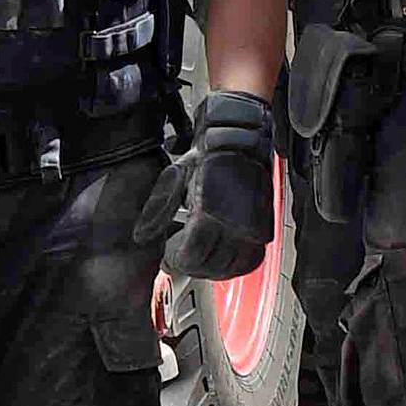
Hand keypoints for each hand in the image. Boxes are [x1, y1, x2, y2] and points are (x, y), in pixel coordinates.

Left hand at [144, 91, 275, 279]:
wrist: (246, 138)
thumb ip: (159, 207)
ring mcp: (253, 227)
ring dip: (213, 268)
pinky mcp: (265, 228)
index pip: (192, 256)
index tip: (169, 255)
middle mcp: (235, 223)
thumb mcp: (177, 174)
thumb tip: (141, 235)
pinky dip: (236, 264)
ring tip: (200, 257)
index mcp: (210, 210)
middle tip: (180, 256)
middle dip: (192, 265)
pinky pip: (251, 259)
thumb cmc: (212, 152)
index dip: (176, 260)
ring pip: (233, 267)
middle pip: (211, 266)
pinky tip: (222, 255)